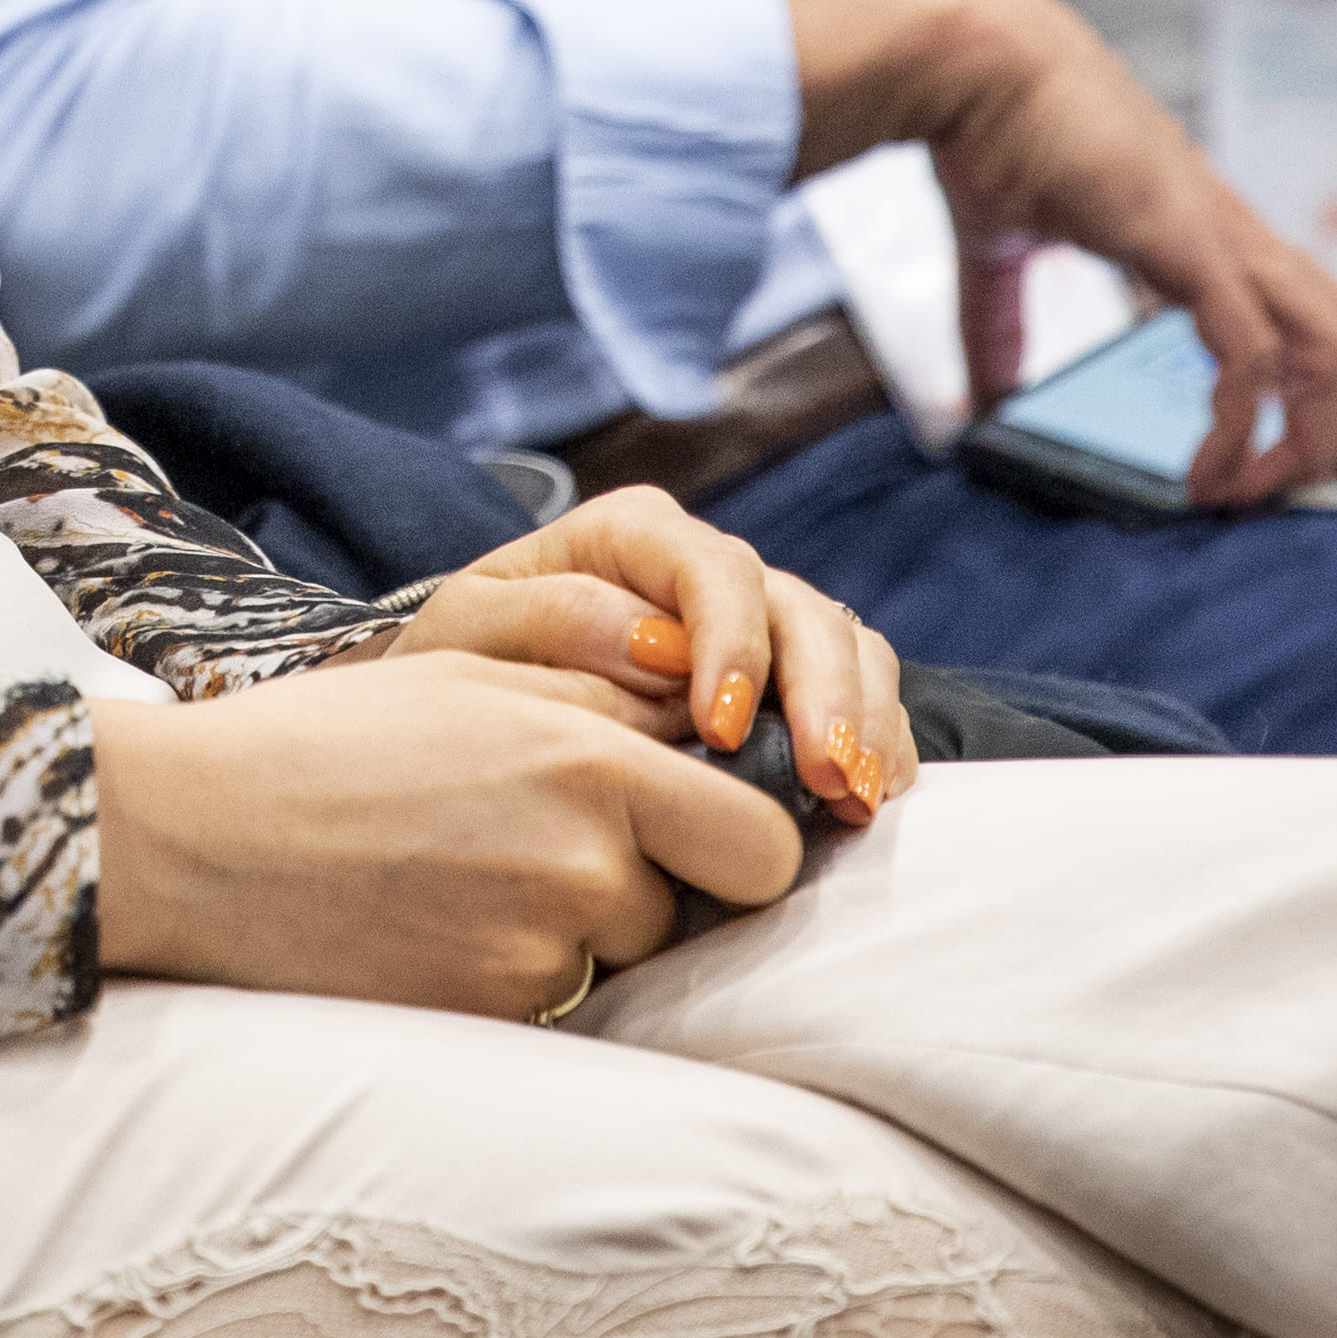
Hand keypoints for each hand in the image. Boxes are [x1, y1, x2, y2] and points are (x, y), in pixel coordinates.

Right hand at [88, 650, 810, 1020]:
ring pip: (627, 957)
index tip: (697, 824)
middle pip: (706, 912)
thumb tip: (707, 709)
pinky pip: (555, 1000)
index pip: (764, 843)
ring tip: (475, 878)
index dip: (742, 838)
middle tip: (577, 850)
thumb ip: (607, 691)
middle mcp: (585, 868)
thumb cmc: (333, 738)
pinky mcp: (488, 1019)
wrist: (197, 837)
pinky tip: (441, 925)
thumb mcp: (473, 671)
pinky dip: (520, 970)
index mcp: (594, 763)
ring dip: (586, 927)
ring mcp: (537, 955)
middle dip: (669, 886)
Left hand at [391, 477, 918, 822]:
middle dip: (823, 694)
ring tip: (856, 799)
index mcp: (630, 536)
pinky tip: (867, 801)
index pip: (709, 569)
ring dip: (863, 722)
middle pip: (795, 608)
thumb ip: (549, 622)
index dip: (732, 645)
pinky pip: (860, 692)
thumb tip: (653, 644)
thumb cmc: (462, 670)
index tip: (721, 729)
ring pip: (844, 646)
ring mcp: (757, 623)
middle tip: (827, 778)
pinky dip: (877, 743)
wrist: (460, 717)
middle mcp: (705, 569)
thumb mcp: (467, 638)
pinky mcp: (789, 681)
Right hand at [791, 0, 1336, 501]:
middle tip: (1260, 497)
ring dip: (1311, 441)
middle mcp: (1237, 238)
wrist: (977, 60)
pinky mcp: (1190, 243)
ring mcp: (1223, 237)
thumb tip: (988, 400)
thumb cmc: (996, 128)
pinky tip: (1203, 472)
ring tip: (1243, 495)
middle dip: (1333, 437)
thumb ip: (1004, 328)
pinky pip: (1255, 354)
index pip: (1312, 322)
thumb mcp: (1005, 250)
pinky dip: (1246, 428)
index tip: (1249, 467)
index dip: (1308, 403)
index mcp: (1208, 238)